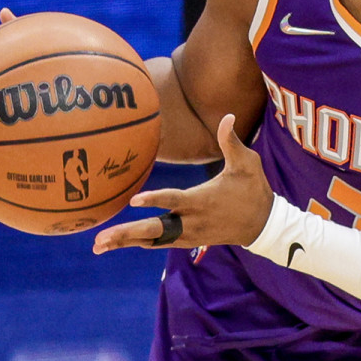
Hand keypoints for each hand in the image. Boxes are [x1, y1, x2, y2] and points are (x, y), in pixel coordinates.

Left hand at [92, 114, 274, 253]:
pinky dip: (139, 243)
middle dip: (127, 234)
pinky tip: (118, 243)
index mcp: (202, 200)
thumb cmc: (254, 190)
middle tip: (100, 239)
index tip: (134, 200)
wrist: (263, 225)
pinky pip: (159, 243)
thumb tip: (227, 116)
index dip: (155, 199)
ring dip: (126, 242)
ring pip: (153, 240)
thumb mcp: (248, 163)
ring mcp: (189, 234)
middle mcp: (192, 221)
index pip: (174, 200)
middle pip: (155, 230)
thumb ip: (231, 141)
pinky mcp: (188, 240)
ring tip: (98, 245)